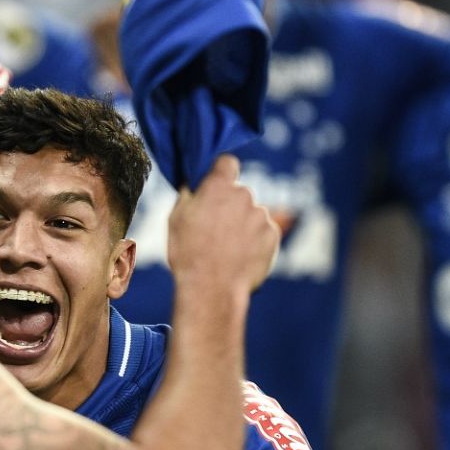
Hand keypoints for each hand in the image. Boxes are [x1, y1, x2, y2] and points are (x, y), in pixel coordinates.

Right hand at [166, 155, 278, 293]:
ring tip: (227, 249)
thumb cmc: (189, 253)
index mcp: (218, 186)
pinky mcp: (273, 234)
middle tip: (216, 229)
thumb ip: (188, 194)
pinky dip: (256, 241)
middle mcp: (244, 195)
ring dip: (243, 225)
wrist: (212, 288)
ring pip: (252, 214)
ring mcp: (261, 215)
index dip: (221, 172)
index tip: (216, 185)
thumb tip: (192, 182)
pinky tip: (240, 256)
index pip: (226, 162)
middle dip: (230, 206)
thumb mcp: (176, 219)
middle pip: (239, 193)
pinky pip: (264, 232)